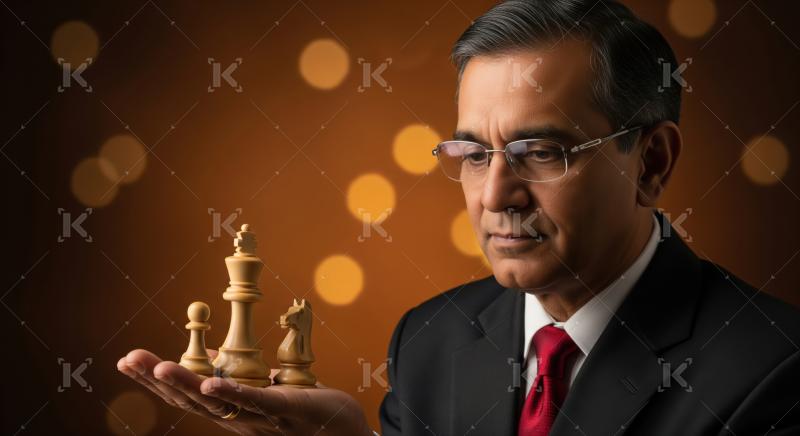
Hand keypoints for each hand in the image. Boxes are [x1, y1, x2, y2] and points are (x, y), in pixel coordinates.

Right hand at [117, 349, 372, 435]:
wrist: (345, 434)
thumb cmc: (307, 413)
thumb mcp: (266, 394)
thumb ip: (240, 383)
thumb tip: (211, 364)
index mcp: (233, 412)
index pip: (187, 396)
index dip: (156, 381)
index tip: (128, 361)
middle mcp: (240, 420)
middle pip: (191, 400)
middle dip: (158, 380)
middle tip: (128, 359)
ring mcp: (262, 419)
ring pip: (217, 404)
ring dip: (186, 385)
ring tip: (158, 367)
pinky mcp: (287, 412)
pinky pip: (256, 404)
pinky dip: (232, 395)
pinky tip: (211, 386)